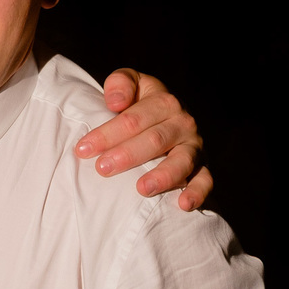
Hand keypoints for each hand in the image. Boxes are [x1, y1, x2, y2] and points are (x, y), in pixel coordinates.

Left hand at [75, 69, 212, 210]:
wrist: (169, 117)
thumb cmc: (141, 104)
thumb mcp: (131, 83)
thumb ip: (120, 83)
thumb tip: (115, 102)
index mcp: (164, 102)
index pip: (133, 119)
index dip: (107, 134)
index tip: (83, 149)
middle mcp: (183, 122)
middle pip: (155, 140)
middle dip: (127, 155)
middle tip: (103, 168)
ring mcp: (194, 146)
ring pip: (182, 161)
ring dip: (163, 176)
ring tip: (142, 188)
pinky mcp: (202, 167)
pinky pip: (205, 180)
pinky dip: (196, 192)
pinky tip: (183, 205)